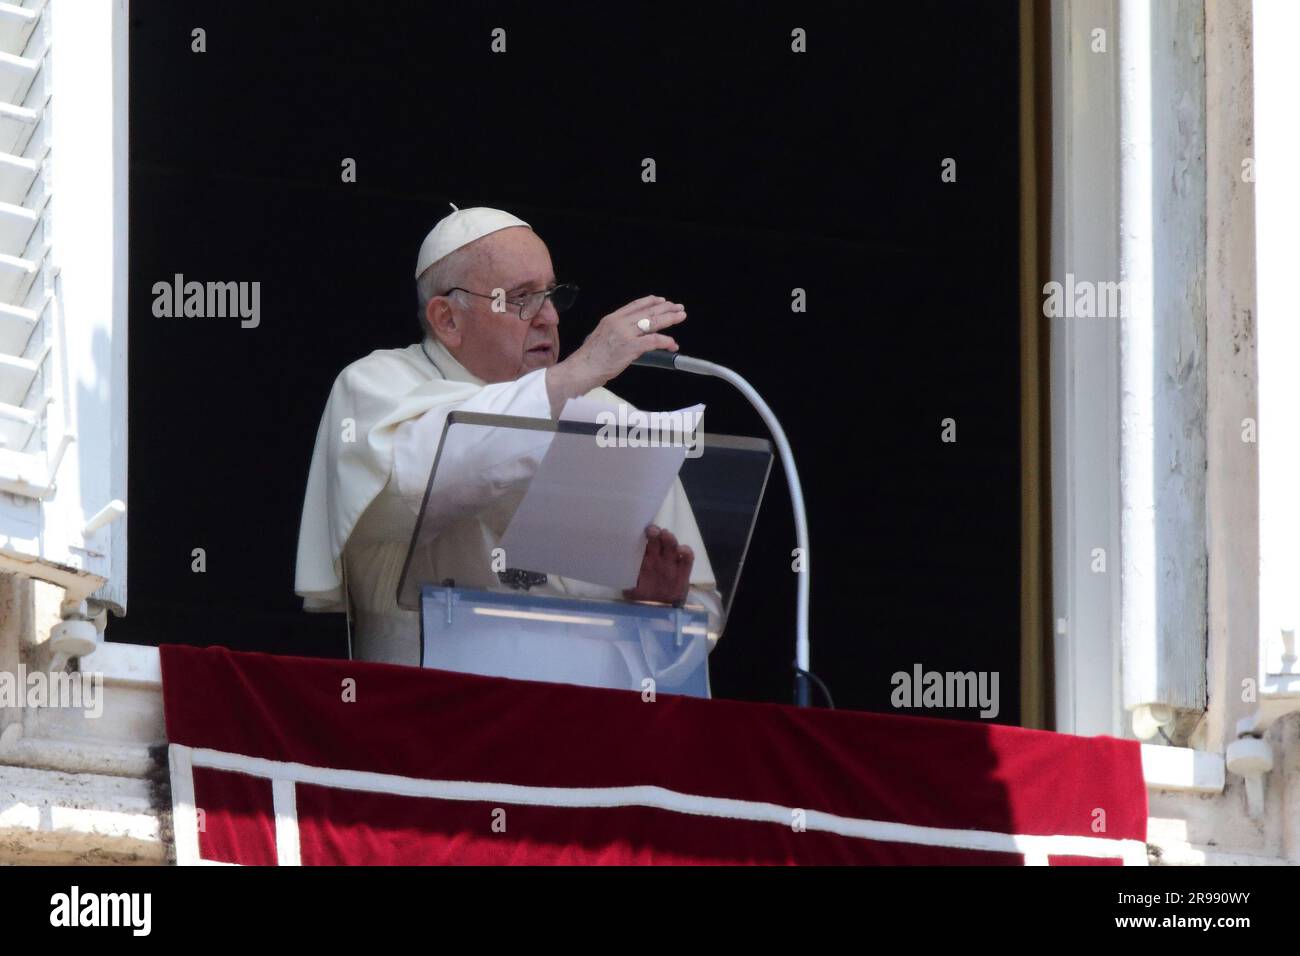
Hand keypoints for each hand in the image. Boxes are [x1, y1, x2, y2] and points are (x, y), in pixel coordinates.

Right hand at [546, 295, 685, 413]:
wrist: (581, 369)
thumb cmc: (590, 359)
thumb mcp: (602, 337)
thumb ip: (617, 332)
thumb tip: (632, 335)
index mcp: (611, 319)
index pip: (635, 305)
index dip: (651, 302)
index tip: (662, 300)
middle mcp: (618, 323)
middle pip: (647, 312)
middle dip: (666, 309)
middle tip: (678, 308)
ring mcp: (624, 334)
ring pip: (652, 323)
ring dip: (669, 319)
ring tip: (680, 317)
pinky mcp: (629, 348)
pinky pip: (652, 341)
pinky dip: (665, 341)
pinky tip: (672, 343)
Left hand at [623, 525, 693, 604]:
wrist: (662, 609)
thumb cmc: (645, 595)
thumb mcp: (632, 589)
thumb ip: (625, 581)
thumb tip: (613, 577)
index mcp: (646, 558)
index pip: (646, 542)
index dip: (644, 534)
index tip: (639, 531)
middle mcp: (659, 557)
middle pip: (659, 539)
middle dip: (655, 532)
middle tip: (651, 530)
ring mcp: (672, 562)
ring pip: (672, 545)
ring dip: (669, 538)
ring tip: (665, 535)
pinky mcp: (684, 570)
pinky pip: (688, 558)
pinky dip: (686, 551)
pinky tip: (681, 550)